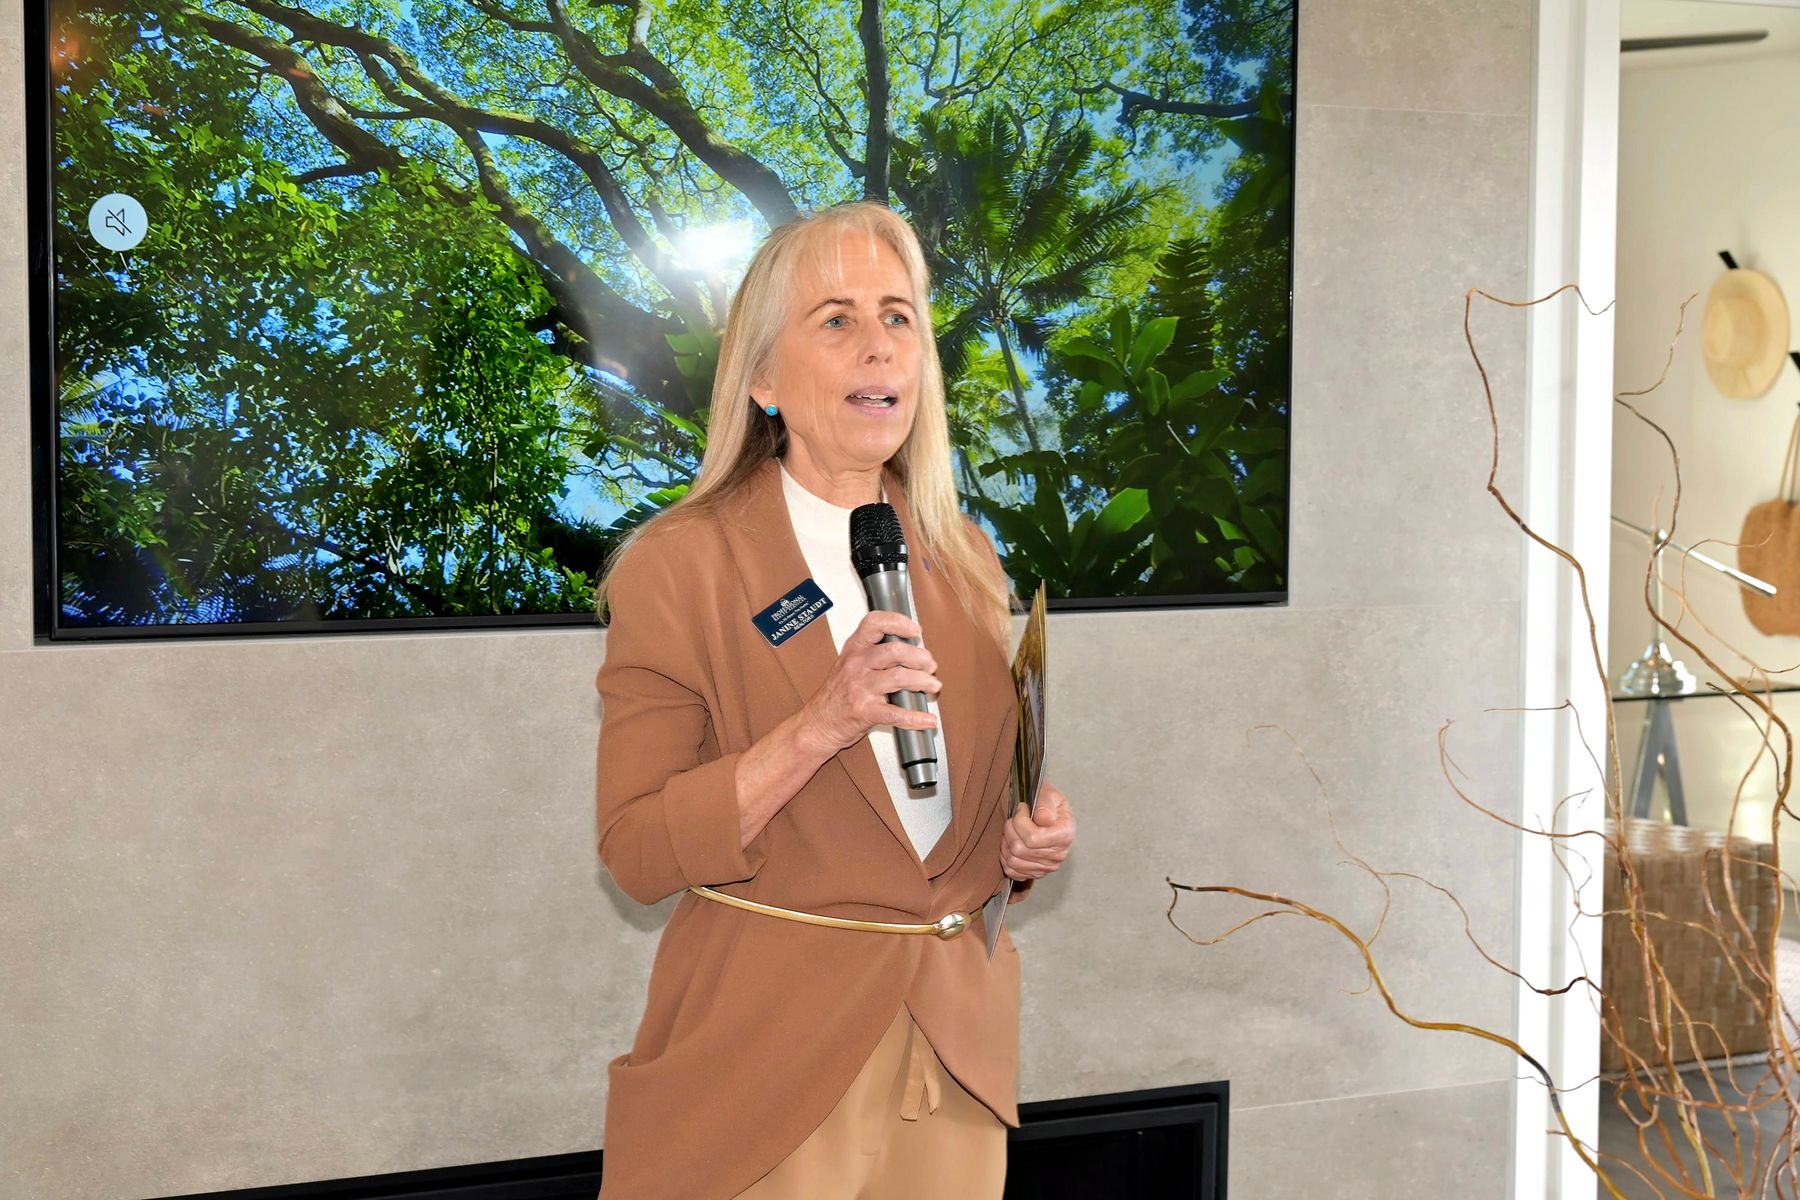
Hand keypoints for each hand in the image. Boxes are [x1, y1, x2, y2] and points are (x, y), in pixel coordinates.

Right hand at [799, 610, 941, 754]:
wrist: (817, 724)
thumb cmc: (836, 695)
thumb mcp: (848, 664)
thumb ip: (873, 653)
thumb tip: (911, 650)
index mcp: (854, 649)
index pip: (875, 623)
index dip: (899, 622)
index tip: (915, 630)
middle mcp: (856, 665)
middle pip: (896, 651)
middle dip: (921, 657)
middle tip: (930, 664)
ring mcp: (860, 688)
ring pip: (900, 678)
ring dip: (924, 681)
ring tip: (933, 686)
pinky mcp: (865, 712)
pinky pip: (896, 713)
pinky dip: (917, 718)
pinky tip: (927, 721)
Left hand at [1001, 781, 1073, 882]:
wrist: (1051, 815)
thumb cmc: (1049, 804)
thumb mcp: (1050, 794)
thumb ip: (1046, 803)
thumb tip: (1042, 818)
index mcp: (1064, 835)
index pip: (1032, 838)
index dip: (1020, 820)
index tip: (1022, 808)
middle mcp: (1058, 855)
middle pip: (1019, 849)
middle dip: (1010, 830)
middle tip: (1014, 818)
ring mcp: (1047, 867)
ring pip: (1013, 861)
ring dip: (1006, 843)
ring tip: (1012, 830)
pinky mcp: (1036, 874)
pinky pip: (1012, 872)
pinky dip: (1006, 857)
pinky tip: (1011, 844)